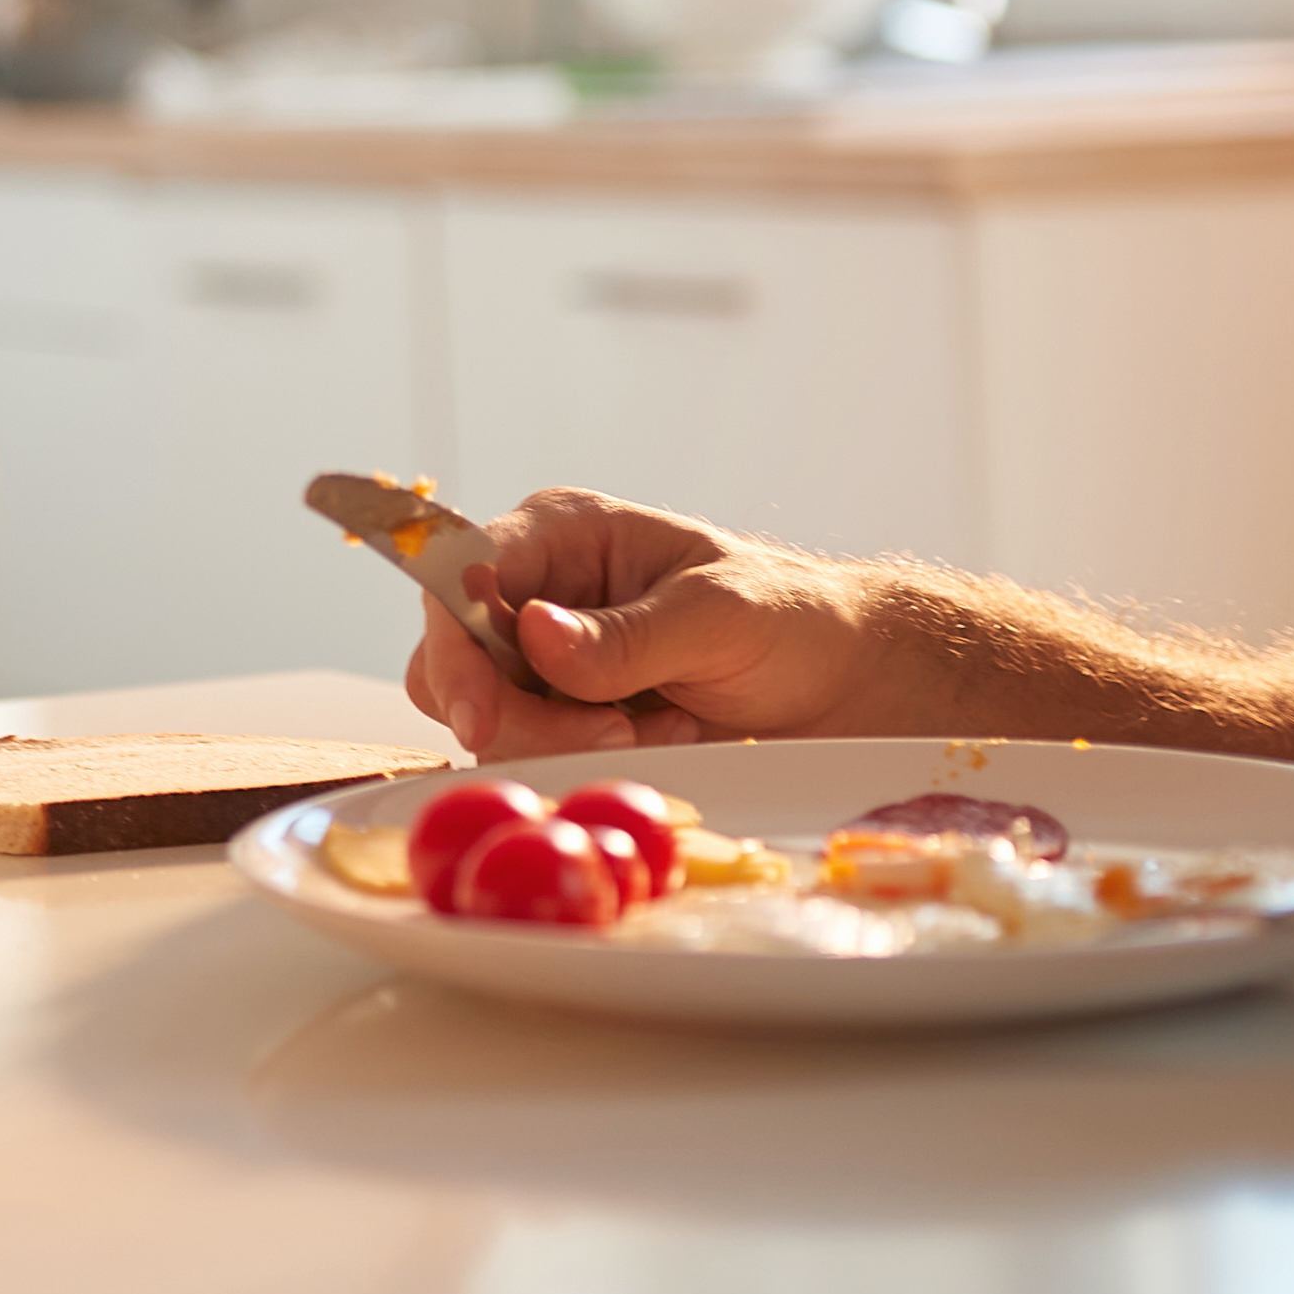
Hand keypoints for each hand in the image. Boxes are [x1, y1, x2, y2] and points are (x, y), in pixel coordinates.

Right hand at [399, 491, 893, 757]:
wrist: (837, 681)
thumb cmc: (788, 619)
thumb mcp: (715, 617)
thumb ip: (625, 636)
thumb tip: (532, 634)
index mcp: (562, 533)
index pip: (464, 579)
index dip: (457, 648)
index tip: (482, 717)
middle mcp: (538, 590)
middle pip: (455, 661)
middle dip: (519, 715)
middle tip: (615, 732)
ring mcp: (544, 658)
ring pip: (485, 716)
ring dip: (562, 741)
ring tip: (657, 728)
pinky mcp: (564, 714)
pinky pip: (529, 751)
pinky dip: (585, 760)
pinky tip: (660, 739)